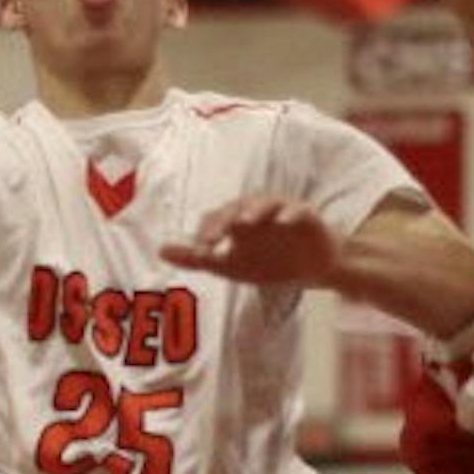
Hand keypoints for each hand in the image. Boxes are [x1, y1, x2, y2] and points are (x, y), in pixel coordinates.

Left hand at [163, 196, 340, 286]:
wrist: (313, 270)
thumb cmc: (270, 261)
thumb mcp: (231, 265)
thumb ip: (197, 258)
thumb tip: (160, 250)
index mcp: (237, 221)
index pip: (216, 218)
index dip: (207, 231)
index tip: (200, 250)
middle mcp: (257, 211)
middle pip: (238, 207)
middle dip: (225, 220)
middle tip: (213, 236)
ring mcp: (282, 211)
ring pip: (267, 202)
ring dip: (255, 210)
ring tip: (245, 222)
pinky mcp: (307, 216)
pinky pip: (300, 210)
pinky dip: (292, 213)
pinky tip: (285, 221)